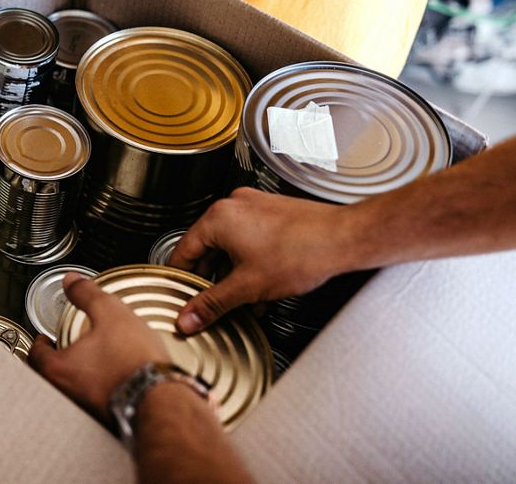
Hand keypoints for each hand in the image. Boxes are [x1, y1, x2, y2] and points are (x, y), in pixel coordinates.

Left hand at [28, 273, 171, 417]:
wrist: (163, 398)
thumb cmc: (134, 362)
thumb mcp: (110, 313)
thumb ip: (87, 294)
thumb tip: (72, 281)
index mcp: (59, 369)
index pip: (35, 356)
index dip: (39, 344)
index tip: (44, 339)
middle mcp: (67, 393)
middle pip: (50, 375)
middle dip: (56, 361)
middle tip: (64, 348)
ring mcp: (87, 409)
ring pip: (72, 390)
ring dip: (78, 376)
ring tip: (91, 361)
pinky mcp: (108, 417)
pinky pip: (95, 400)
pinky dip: (98, 389)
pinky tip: (114, 379)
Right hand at [168, 187, 360, 333]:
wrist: (345, 239)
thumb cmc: (303, 252)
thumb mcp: (247, 287)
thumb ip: (212, 304)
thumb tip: (189, 317)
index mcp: (218, 218)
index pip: (183, 251)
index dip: (180, 279)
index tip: (180, 295)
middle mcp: (234, 206)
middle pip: (208, 249)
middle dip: (212, 280)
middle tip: (211, 302)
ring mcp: (255, 207)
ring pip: (231, 246)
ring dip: (233, 274)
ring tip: (242, 300)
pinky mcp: (273, 214)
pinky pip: (250, 240)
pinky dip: (250, 262)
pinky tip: (261, 287)